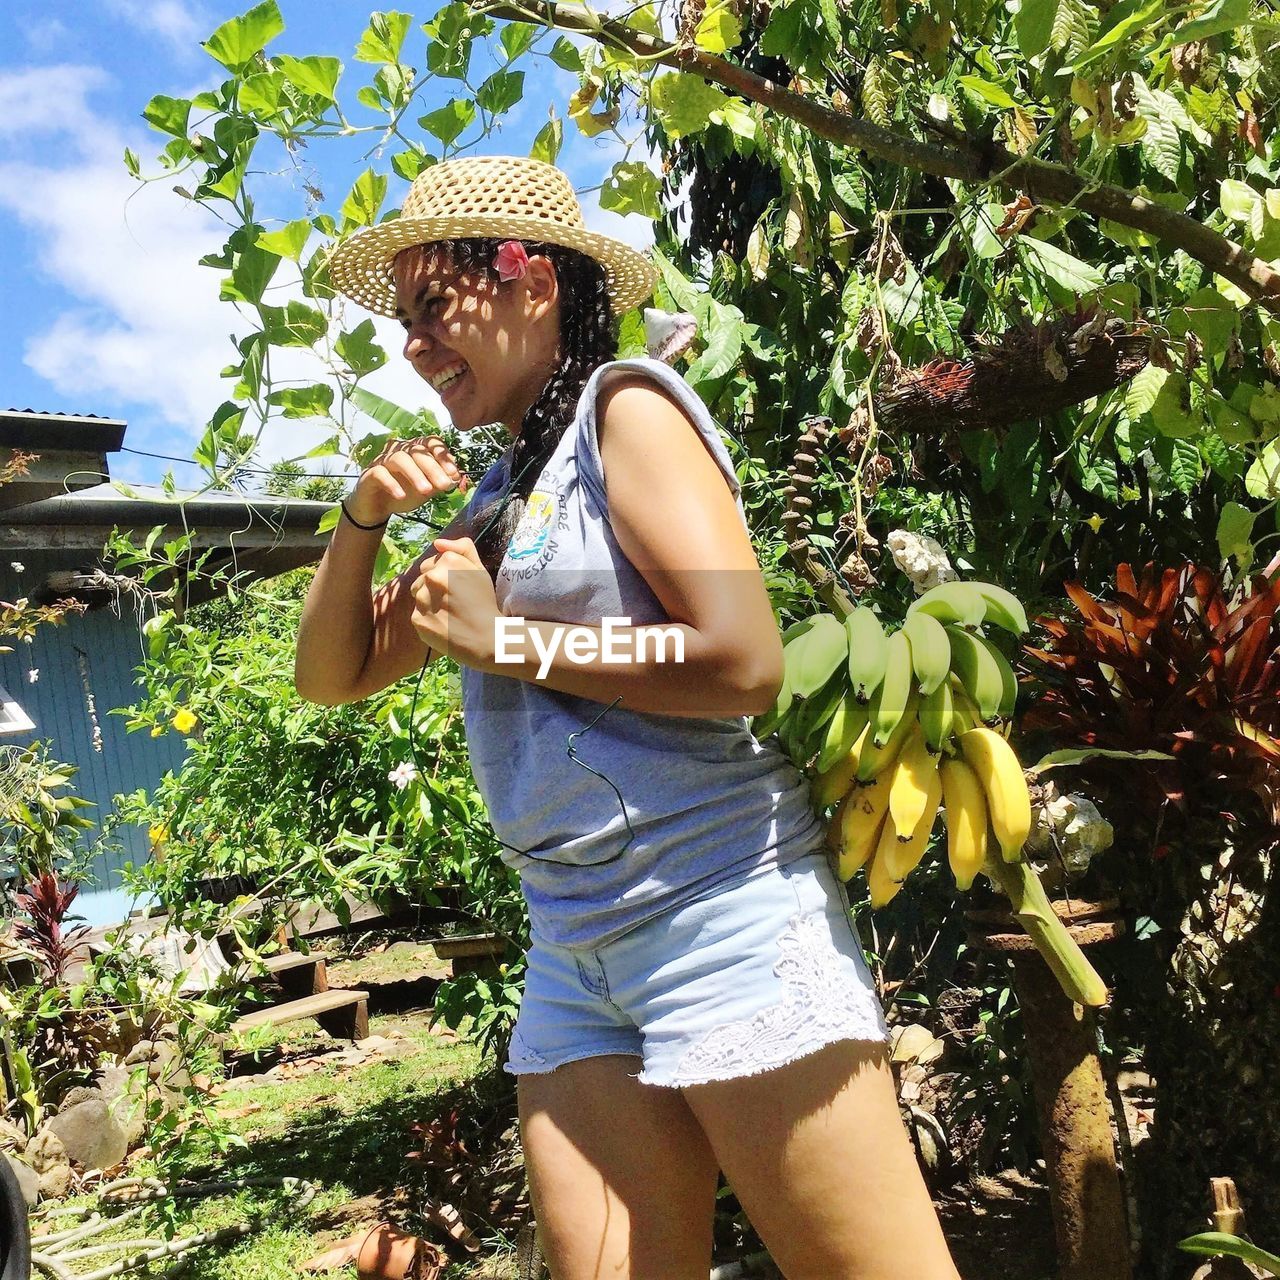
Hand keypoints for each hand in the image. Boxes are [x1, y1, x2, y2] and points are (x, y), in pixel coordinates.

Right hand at [347, 436, 469, 524]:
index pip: (430, 443)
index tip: (454, 473)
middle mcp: (399, 450)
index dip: (443, 455)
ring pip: (399, 459)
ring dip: (415, 474)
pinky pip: (380, 473)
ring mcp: (383, 460)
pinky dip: (391, 483)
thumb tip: (455, 477)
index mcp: (415, 450)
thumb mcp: (427, 488)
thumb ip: (440, 481)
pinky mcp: (369, 473)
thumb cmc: (405, 492)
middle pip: (417, 451)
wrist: (378, 507)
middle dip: (433, 468)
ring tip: (426, 491)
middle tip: (444, 485)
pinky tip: (401, 495)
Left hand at [410, 536, 499, 669]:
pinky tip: (444, 626)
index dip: (444, 576)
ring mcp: (422, 599)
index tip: (457, 588)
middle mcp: (432, 577)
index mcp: (448, 561)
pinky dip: (428, 620)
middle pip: (422, 578)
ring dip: (429, 603)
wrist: (487, 638)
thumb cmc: (484, 602)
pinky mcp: (417, 619)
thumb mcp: (479, 570)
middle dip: (433, 588)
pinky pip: (417, 615)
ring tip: (448, 614)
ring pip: (418, 596)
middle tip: (453, 602)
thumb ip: (462, 548)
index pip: (431, 563)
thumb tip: (437, 543)